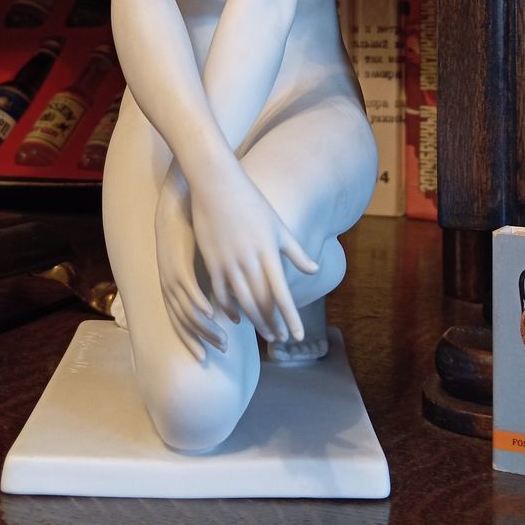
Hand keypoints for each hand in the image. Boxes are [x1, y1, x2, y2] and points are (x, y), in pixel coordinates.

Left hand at [154, 170, 225, 361]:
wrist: (178, 200)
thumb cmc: (192, 225)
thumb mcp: (201, 254)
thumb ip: (214, 272)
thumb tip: (234, 284)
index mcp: (174, 284)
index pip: (183, 319)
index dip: (196, 337)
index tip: (212, 353)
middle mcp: (169, 285)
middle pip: (184, 321)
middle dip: (202, 338)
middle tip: (222, 349)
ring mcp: (172, 276)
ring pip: (187, 311)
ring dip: (204, 328)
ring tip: (223, 338)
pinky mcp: (177, 264)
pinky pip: (188, 290)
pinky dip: (198, 305)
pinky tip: (214, 315)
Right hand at [189, 167, 318, 344]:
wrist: (216, 185)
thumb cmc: (251, 202)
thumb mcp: (277, 226)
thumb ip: (295, 252)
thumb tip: (313, 270)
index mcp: (268, 251)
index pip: (282, 293)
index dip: (291, 317)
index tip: (298, 335)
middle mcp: (249, 260)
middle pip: (263, 302)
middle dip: (274, 323)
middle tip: (281, 340)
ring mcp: (228, 262)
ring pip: (242, 301)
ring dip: (255, 320)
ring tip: (265, 334)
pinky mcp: (211, 261)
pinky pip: (220, 293)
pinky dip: (229, 309)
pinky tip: (237, 318)